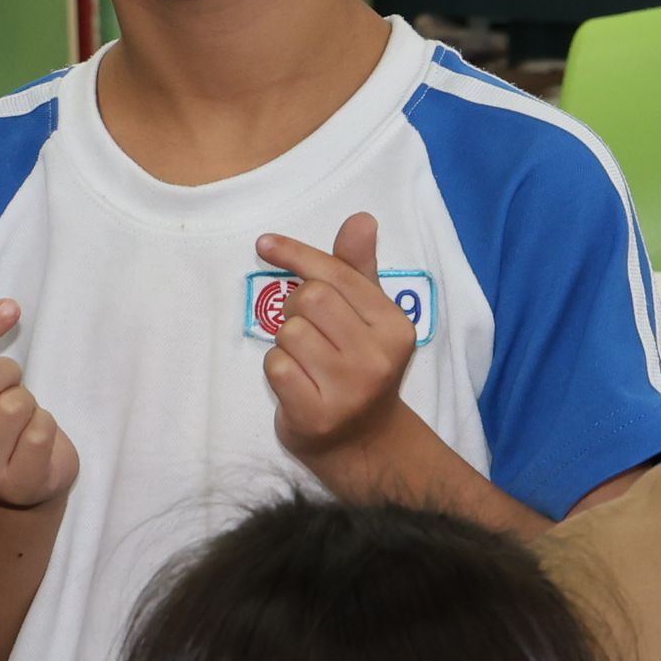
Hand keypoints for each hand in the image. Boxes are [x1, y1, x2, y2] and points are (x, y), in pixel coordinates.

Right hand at [0, 299, 76, 510]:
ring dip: (29, 402)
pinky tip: (37, 441)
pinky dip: (47, 425)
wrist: (21, 487)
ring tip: (23, 419)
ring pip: (14, 405)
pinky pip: (41, 431)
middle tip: (12, 386)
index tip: (10, 308)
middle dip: (7, 372)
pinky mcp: (20, 485)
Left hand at [259, 214, 418, 476]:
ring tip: (306, 360)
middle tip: (307, 329)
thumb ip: (358, 269)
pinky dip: (278, 370)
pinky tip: (298, 383)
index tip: (265, 243)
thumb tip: (361, 219)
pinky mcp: (317, 414)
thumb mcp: (369, 316)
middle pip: (309, 298)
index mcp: (395, 326)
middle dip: (295, 308)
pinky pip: (275, 366)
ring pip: (288, 332)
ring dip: (286, 343)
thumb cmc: (360, 366)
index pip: (337, 275)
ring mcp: (349, 389)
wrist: (364, 442)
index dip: (298, 255)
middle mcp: (378, 356)